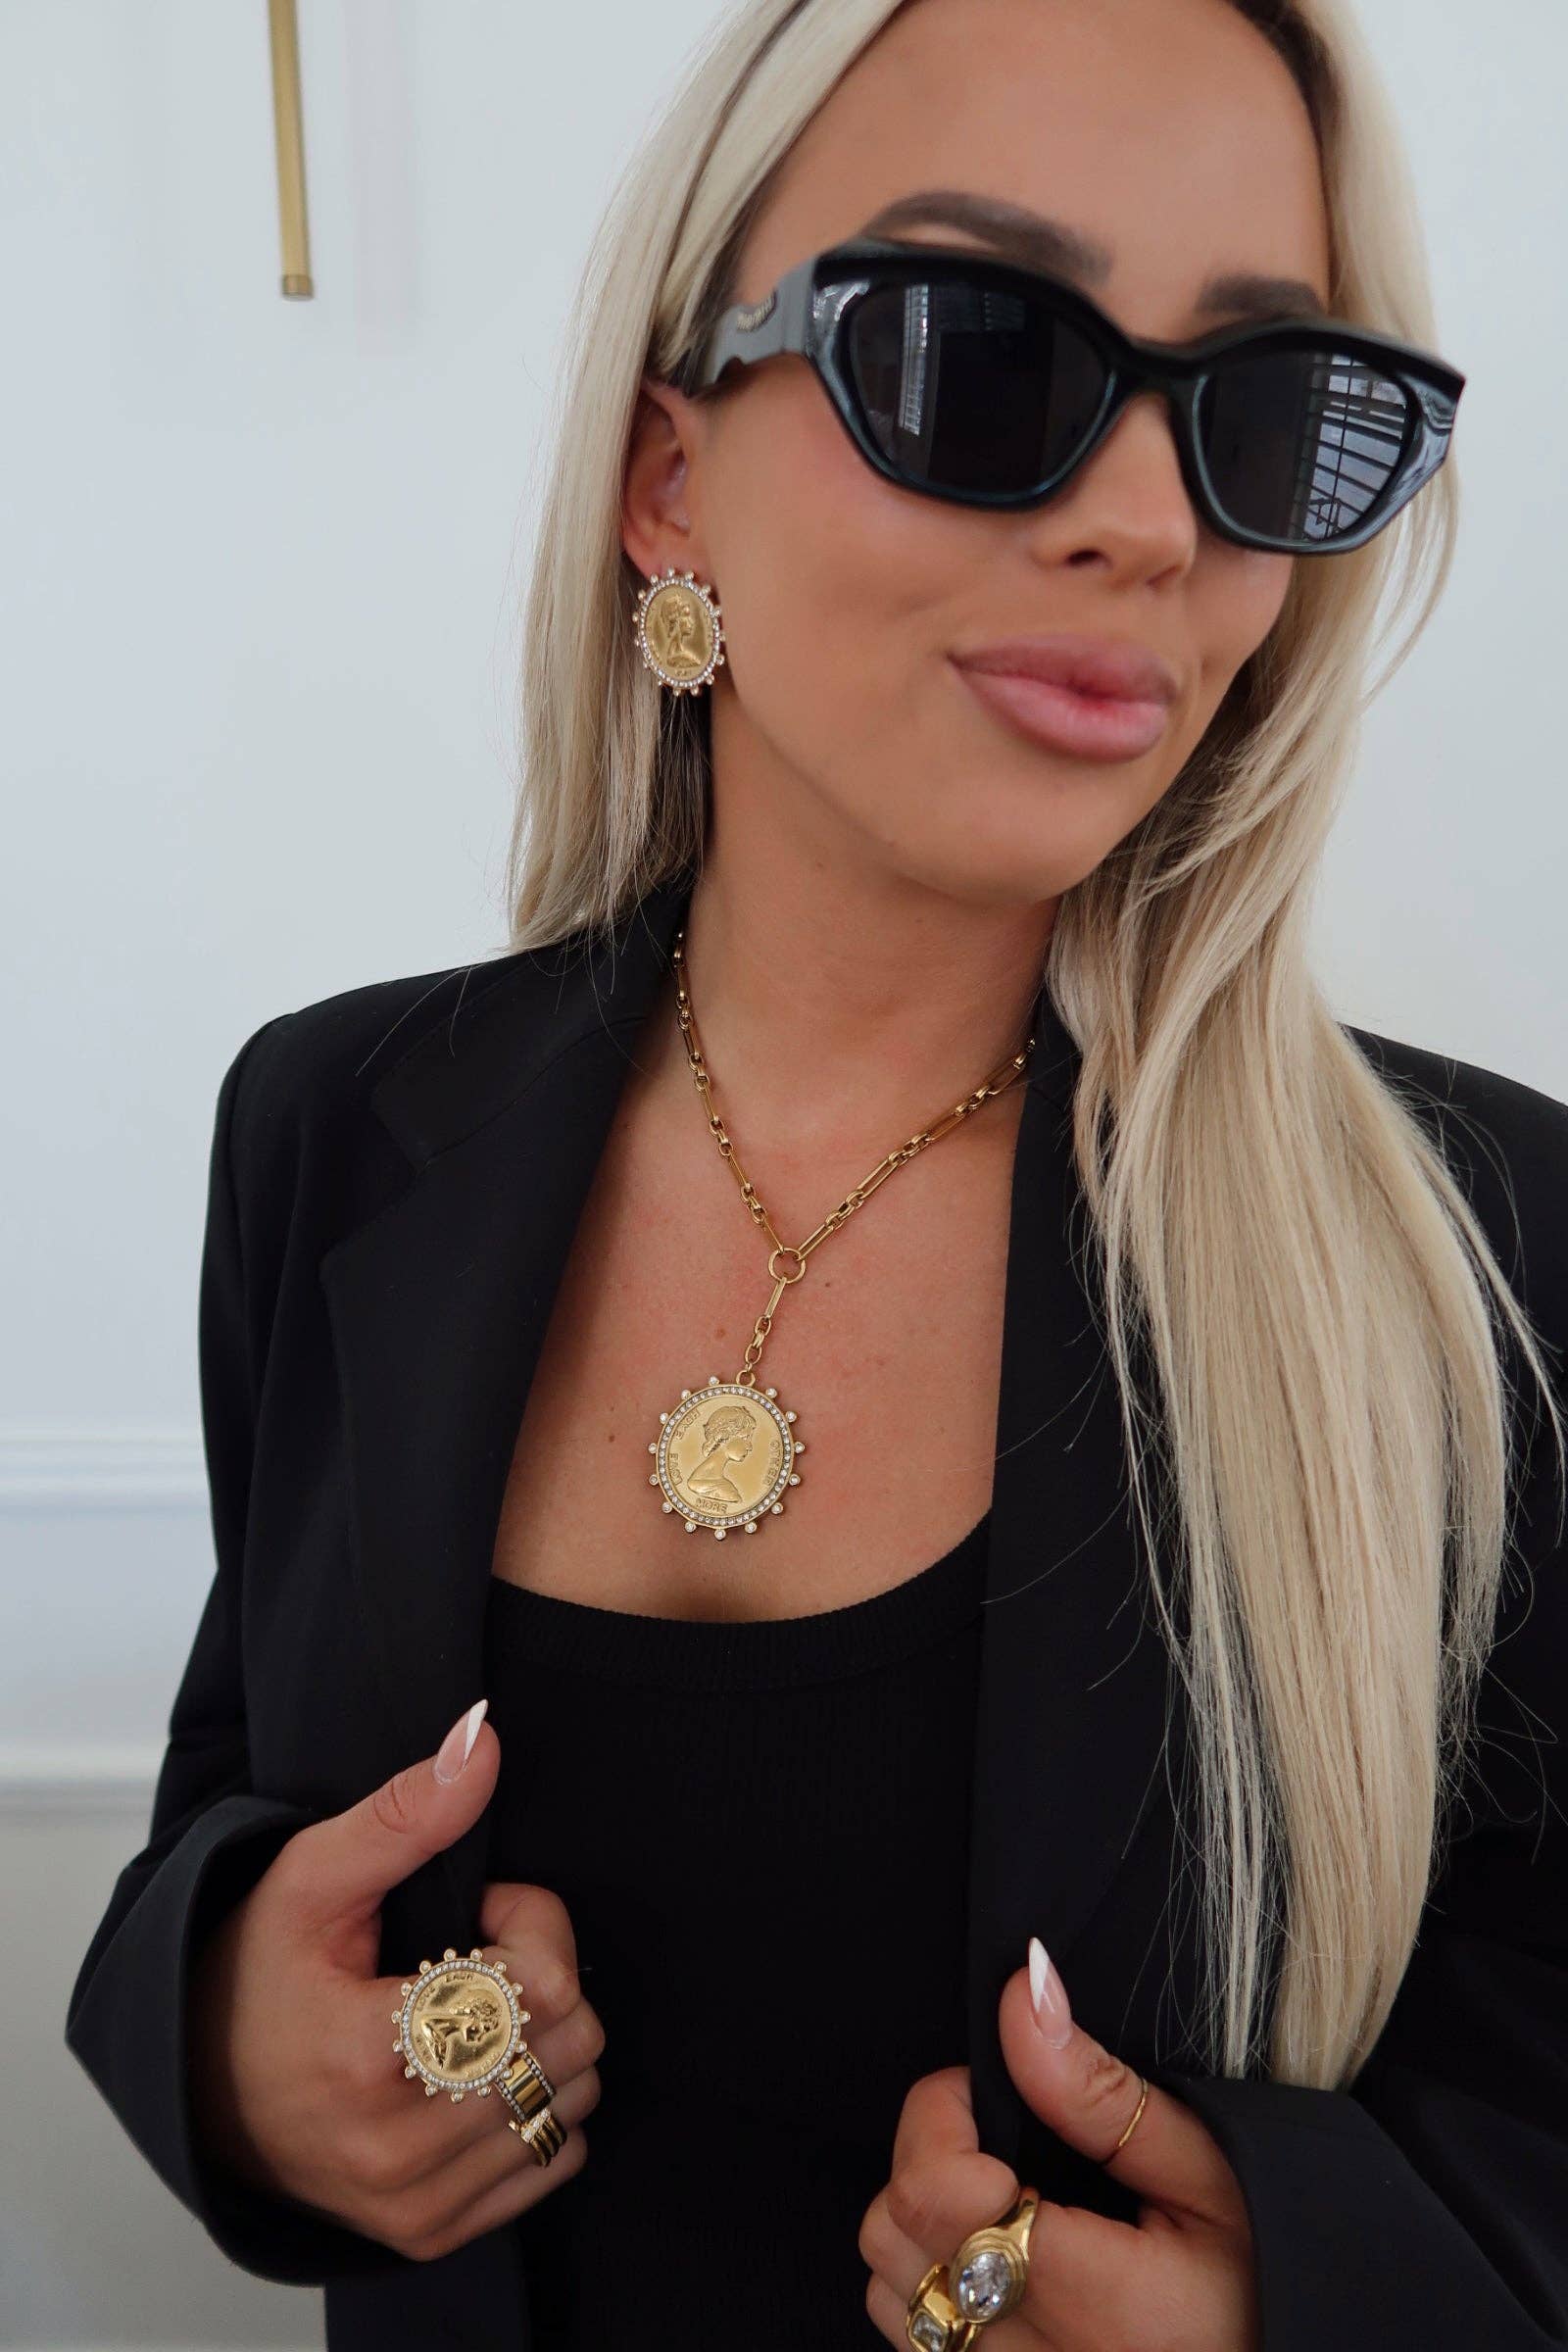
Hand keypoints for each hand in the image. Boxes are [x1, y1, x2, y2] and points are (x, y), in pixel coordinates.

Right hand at [186, 1700, 604, 2261]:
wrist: (203, 2090)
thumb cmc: (257, 1973)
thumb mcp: (310, 1877)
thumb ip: (402, 1811)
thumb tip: (481, 1738)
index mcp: (366, 2057)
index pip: (542, 1983)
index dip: (527, 1921)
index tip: (478, 1912)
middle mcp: (395, 2149)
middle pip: (574, 2039)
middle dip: (541, 1975)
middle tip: (474, 1958)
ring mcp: (418, 2202)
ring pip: (576, 2098)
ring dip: (546, 2040)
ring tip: (473, 2013)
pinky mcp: (435, 2231)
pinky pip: (558, 2159)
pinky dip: (538, 2106)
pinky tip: (478, 2070)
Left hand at [859, 1940, 1259, 2347]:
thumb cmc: (1268, 2278)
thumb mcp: (1211, 2174)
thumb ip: (1102, 2093)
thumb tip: (1025, 1995)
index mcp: (1092, 2305)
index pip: (932, 2195)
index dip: (938, 2116)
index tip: (984, 2090)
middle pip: (891, 2237)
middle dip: (925, 2158)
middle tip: (997, 2138)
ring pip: (890, 2293)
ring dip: (923, 2229)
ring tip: (1003, 2202)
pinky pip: (916, 2343)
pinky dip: (935, 2288)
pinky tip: (998, 2261)